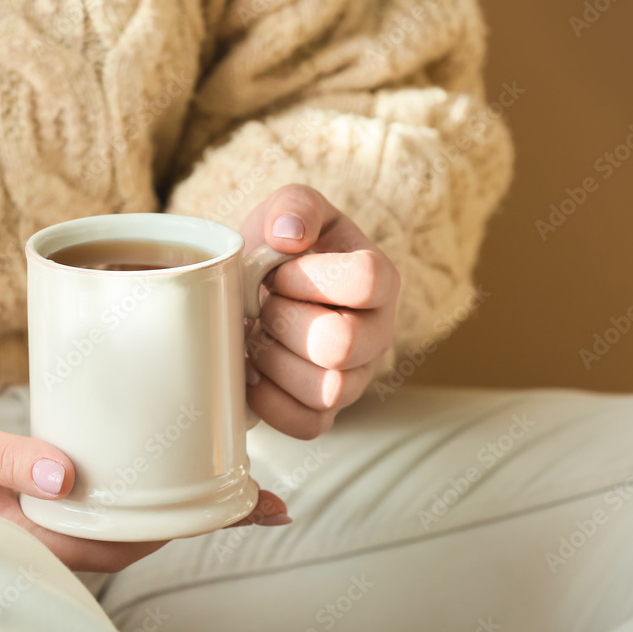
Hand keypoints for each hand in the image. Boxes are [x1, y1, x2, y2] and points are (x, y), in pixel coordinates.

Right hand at [0, 391, 288, 572]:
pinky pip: (94, 497)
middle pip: (132, 532)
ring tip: (226, 477)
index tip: (233, 506)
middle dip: (195, 519)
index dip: (180, 526)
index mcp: (21, 527)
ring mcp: (37, 512)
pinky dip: (136, 486)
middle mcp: (38, 528)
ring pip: (118, 517)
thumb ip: (6, 458)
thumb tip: (65, 476)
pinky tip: (161, 464)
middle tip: (257, 494)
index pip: (117, 539)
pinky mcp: (33, 489)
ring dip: (172, 503)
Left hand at [241, 184, 399, 438]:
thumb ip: (294, 206)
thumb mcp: (288, 211)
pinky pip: (307, 425)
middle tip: (262, 306)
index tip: (277, 271)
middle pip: (341, 343)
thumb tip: (288, 234)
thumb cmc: (281, 252)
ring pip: (325, 389)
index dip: (309, 277)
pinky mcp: (326, 413)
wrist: (259, 289)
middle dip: (283, 321)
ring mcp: (355, 379)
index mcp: (379, 279)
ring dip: (272, 359)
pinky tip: (253, 370)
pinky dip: (269, 400)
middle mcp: (377, 333)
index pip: (366, 280)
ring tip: (257, 335)